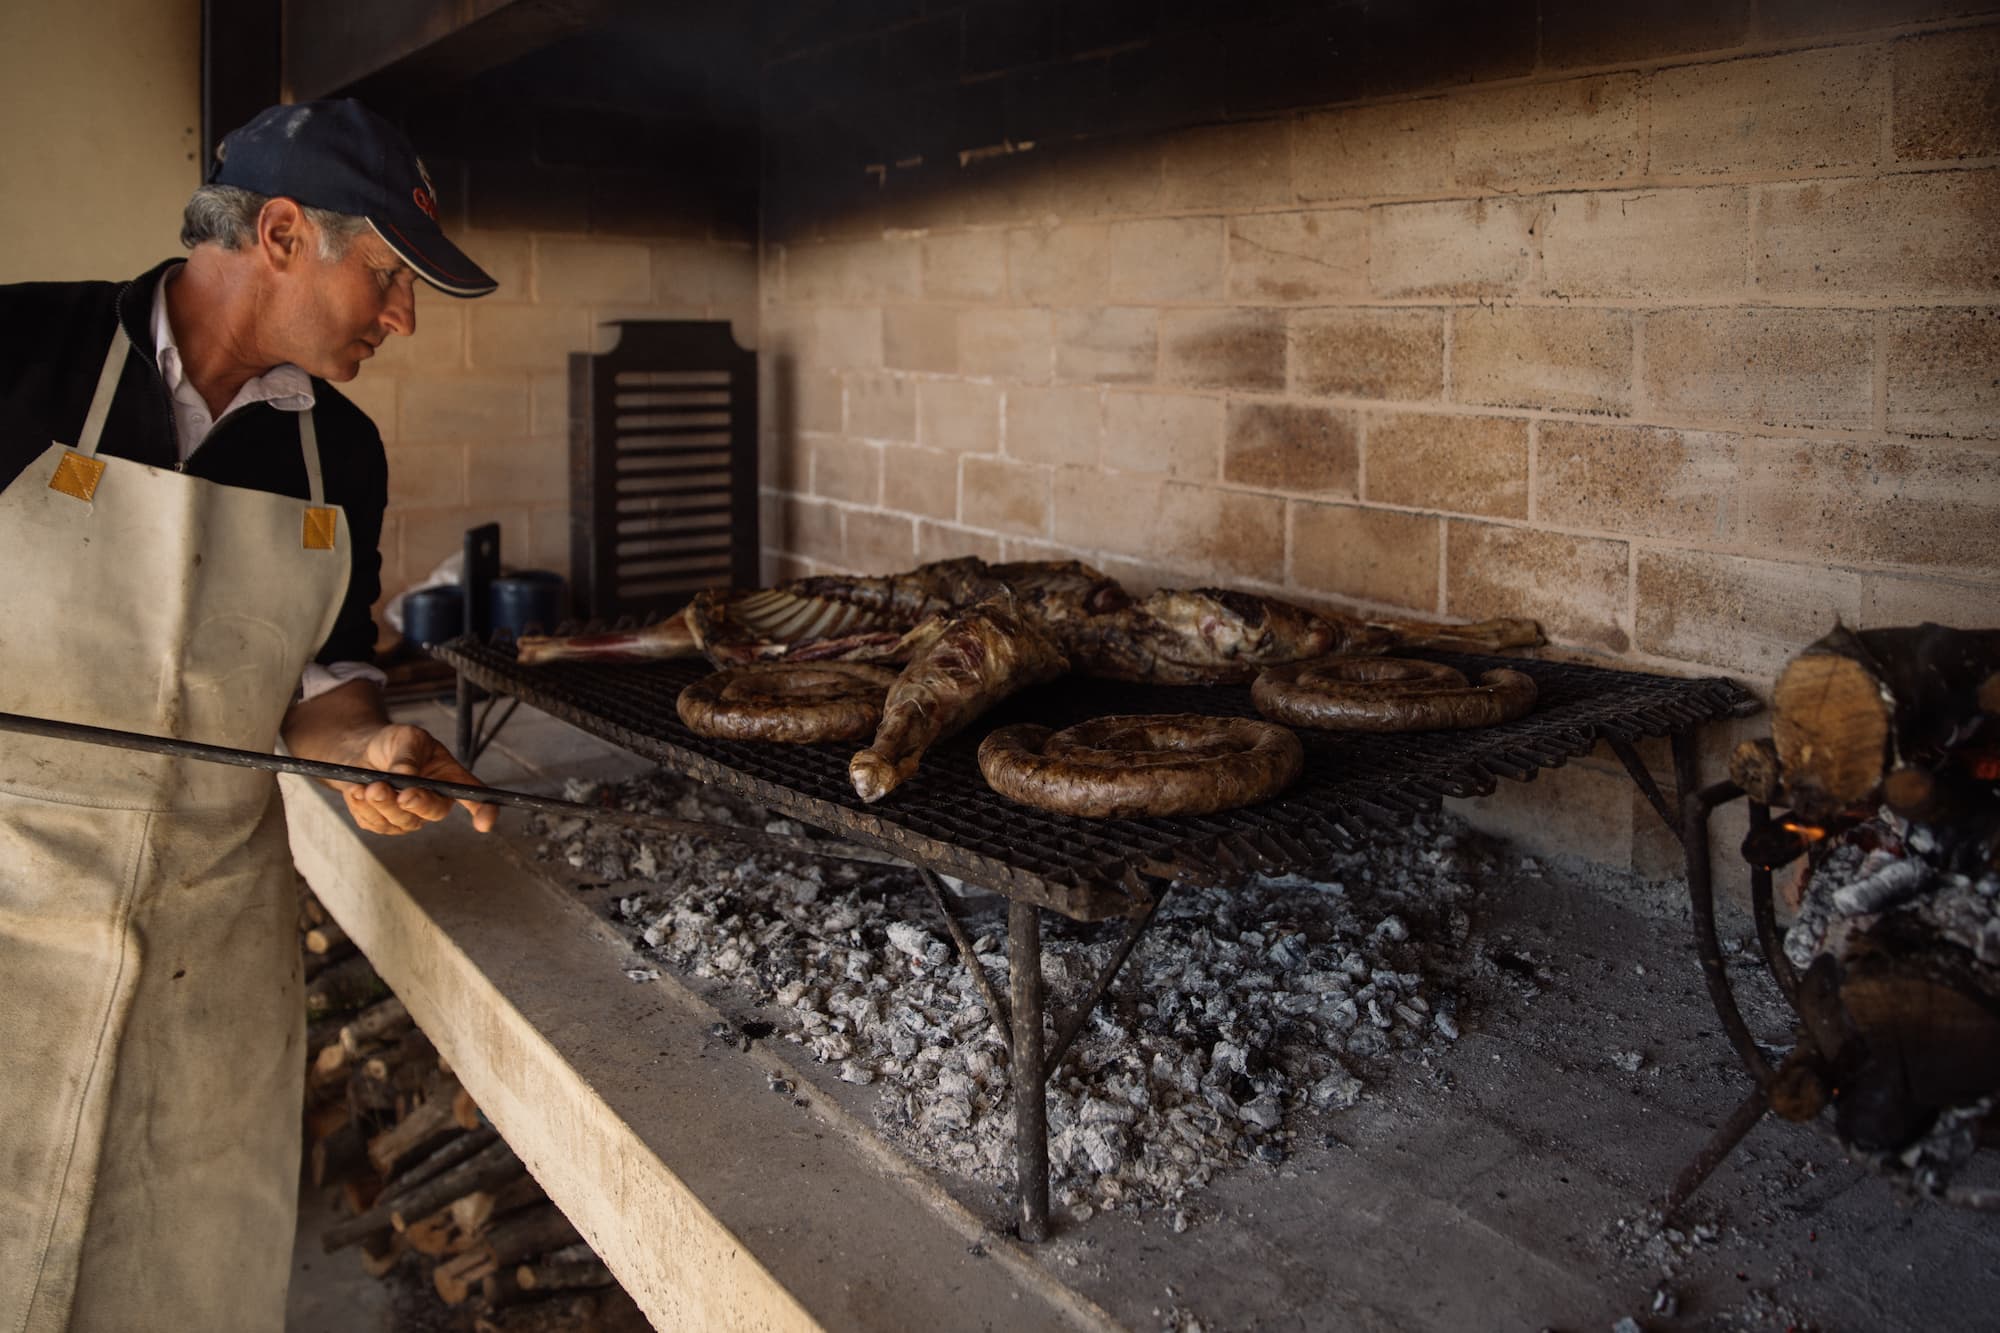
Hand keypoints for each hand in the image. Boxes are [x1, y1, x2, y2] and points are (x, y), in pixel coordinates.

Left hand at [336, 723, 497, 835]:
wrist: (361, 752)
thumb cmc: (393, 743)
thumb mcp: (406, 738)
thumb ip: (408, 755)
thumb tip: (404, 775)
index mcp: (449, 779)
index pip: (474, 796)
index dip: (484, 810)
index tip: (484, 823)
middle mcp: (433, 801)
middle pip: (433, 812)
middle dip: (416, 804)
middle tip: (400, 793)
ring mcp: (409, 816)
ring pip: (401, 821)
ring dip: (383, 805)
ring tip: (368, 787)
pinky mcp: (384, 824)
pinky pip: (375, 824)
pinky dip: (363, 808)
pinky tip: (357, 791)